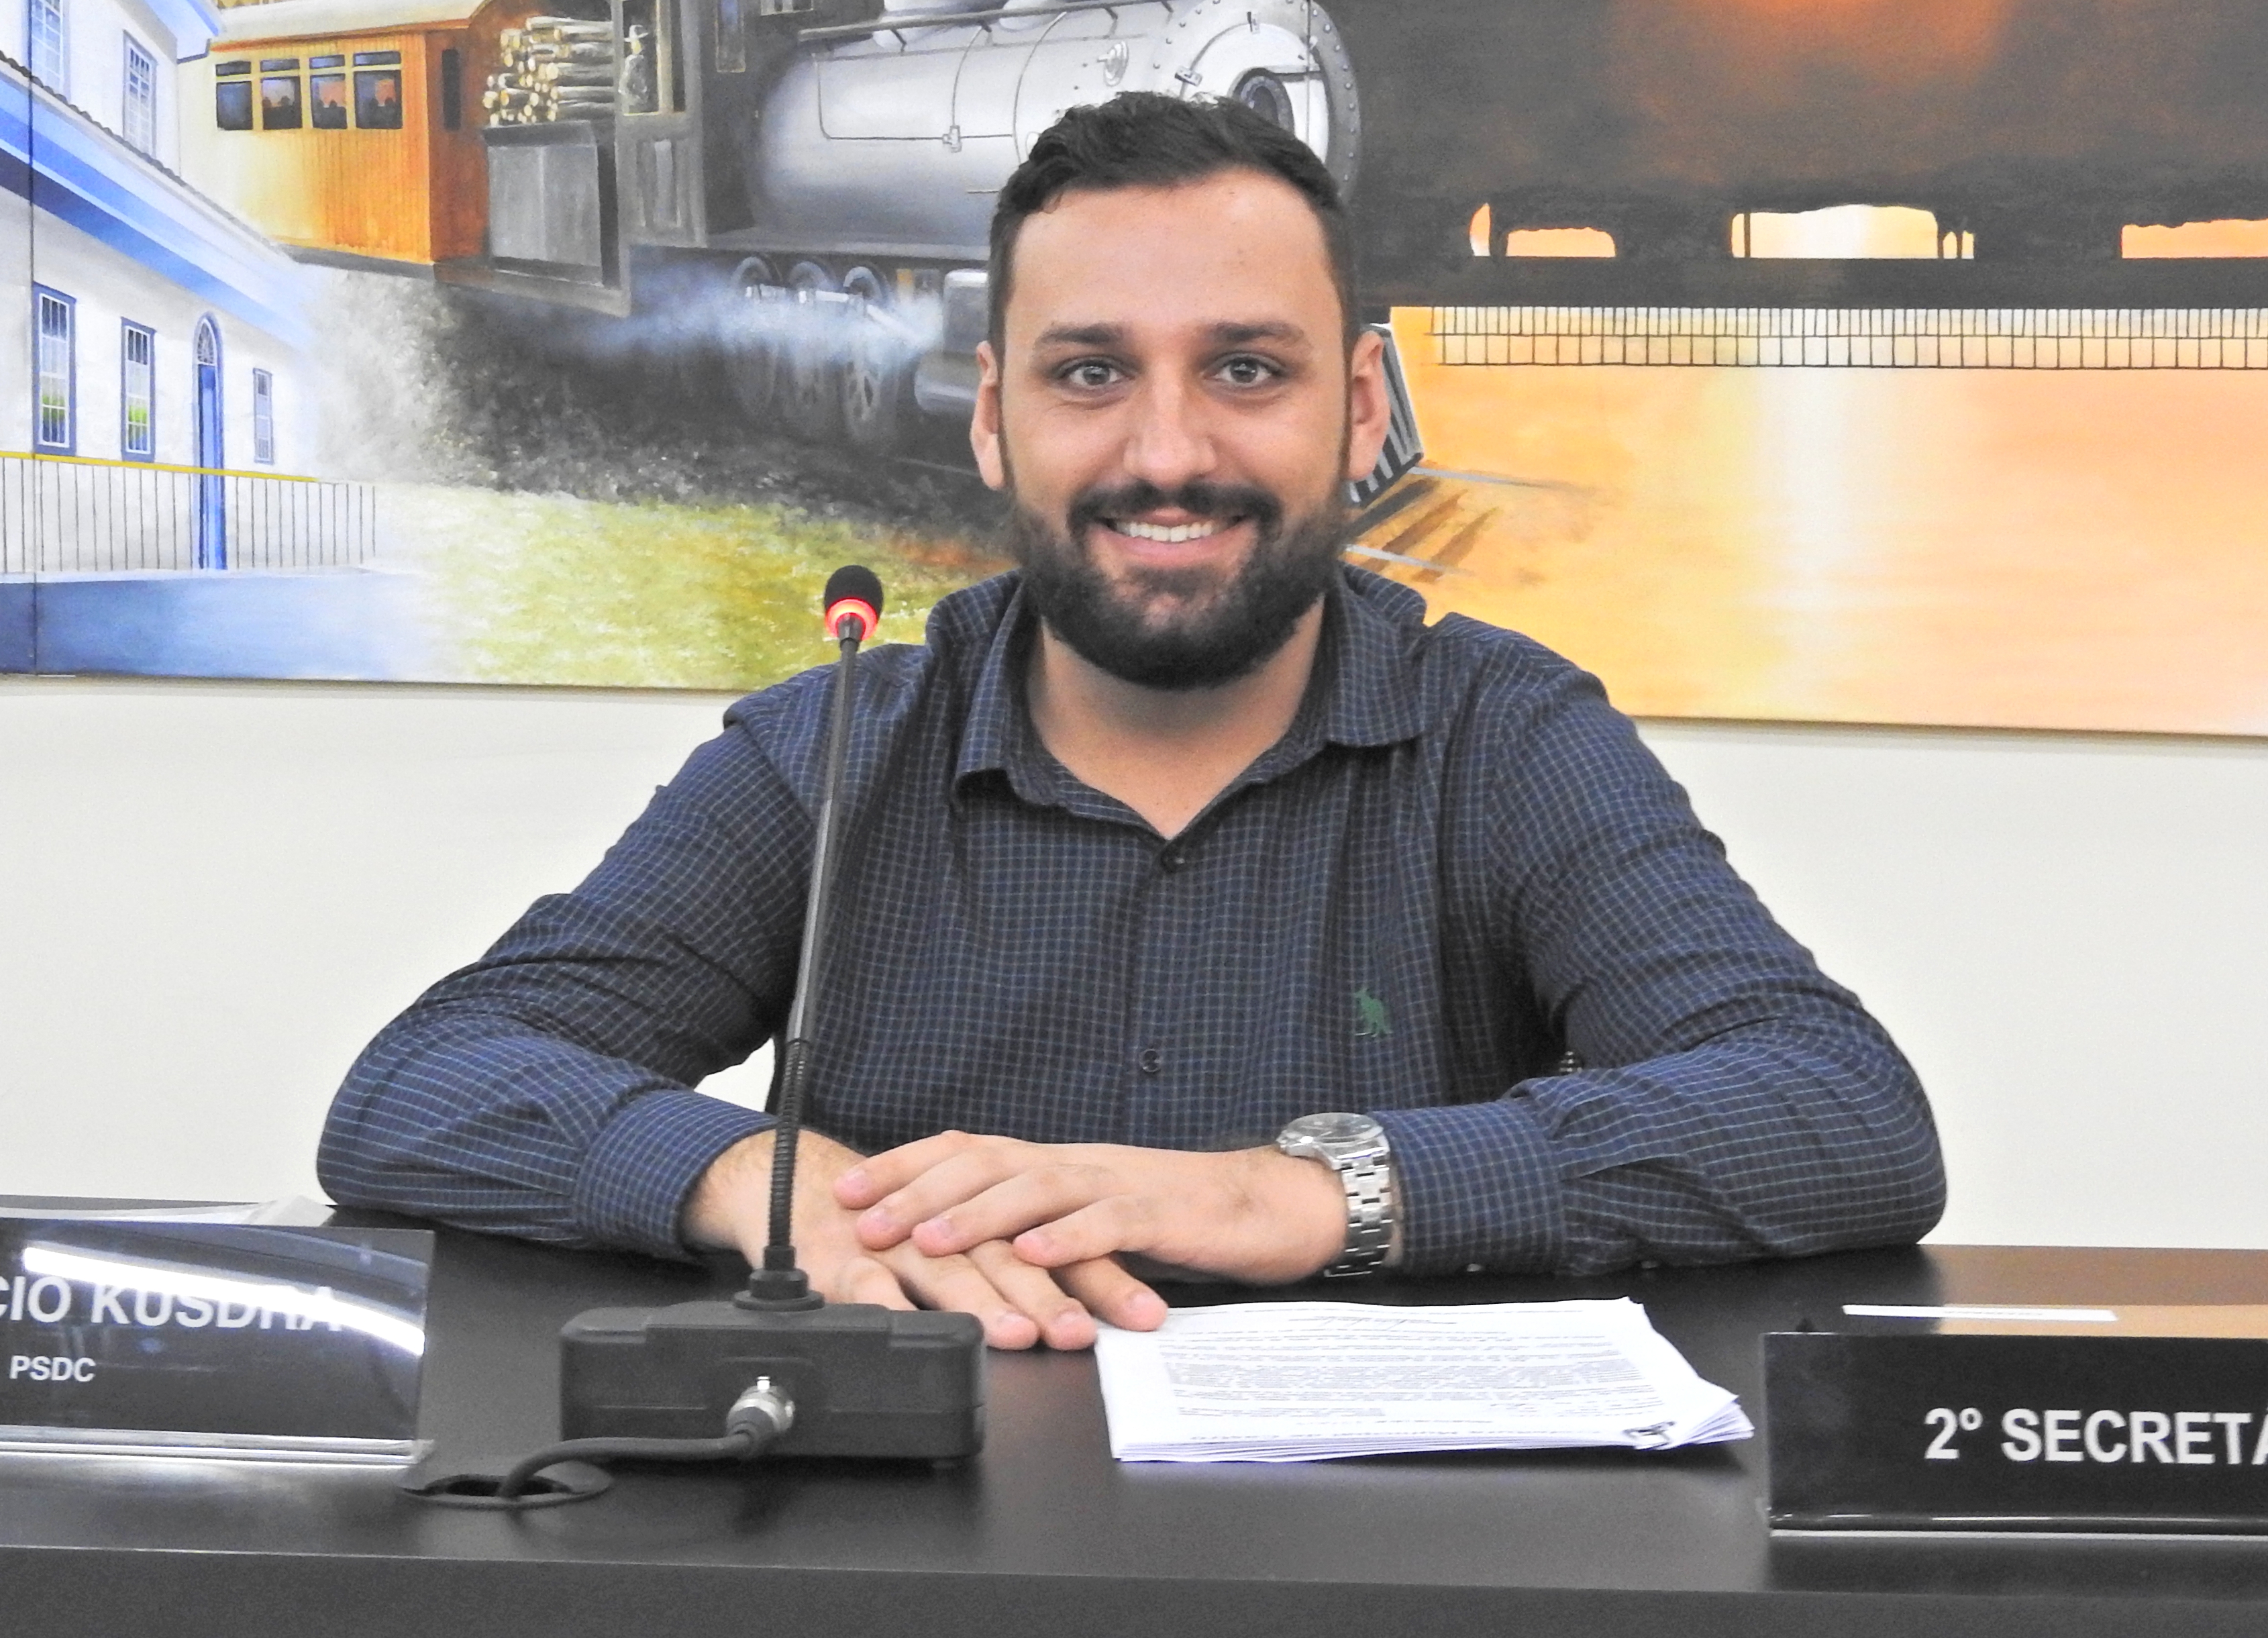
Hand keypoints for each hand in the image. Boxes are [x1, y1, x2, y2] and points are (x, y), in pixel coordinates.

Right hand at [682, 1128, 1156, 1349]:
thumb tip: (1096, 1317)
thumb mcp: (974, 1245)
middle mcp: (955, 1226)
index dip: (1107, 1279)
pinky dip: (888, 1304)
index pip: (1063, 1248)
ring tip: (1016, 1333)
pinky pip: (868, 1283)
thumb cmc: (906, 1229)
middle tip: (1084, 1333)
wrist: (810, 1193)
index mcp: (995, 1220)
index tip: (1144, 1314)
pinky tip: (910, 1327)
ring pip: (949, 1267)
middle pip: (1013, 1258)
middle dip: (1053, 1298)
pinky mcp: (849, 1260)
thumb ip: (1025, 1276)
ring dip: (983, 1299)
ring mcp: (901, 1241)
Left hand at [834, 1132, 1347, 1287]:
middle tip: (863, 1218)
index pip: (965, 1151)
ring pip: (1037, 1187)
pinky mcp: (1161, 1215)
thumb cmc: (1173, 1216)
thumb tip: (962, 1248)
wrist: (1263, 1205)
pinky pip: (1109, 1223)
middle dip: (917, 1190)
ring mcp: (1117, 1185)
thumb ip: (1033, 1227)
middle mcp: (1076, 1165)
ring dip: (978, 1213)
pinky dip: (1067, 1237)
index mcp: (1054, 1165)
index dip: (902, 1166)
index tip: (844, 1189)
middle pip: (986, 1164)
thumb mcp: (1086, 1219)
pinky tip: (1033, 1254)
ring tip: (930, 1236)